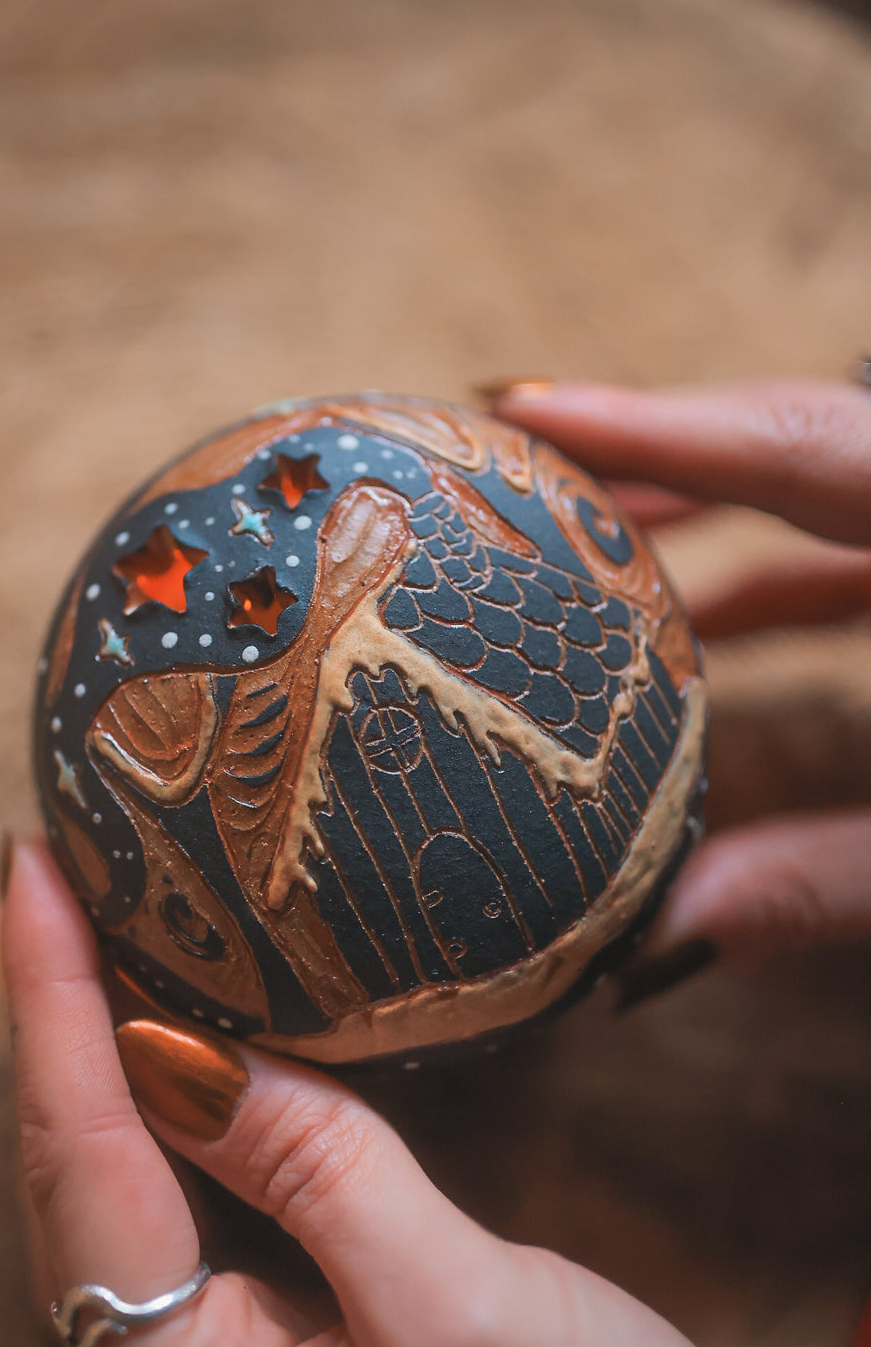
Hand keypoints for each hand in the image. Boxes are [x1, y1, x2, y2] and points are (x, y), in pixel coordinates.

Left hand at [1, 841, 822, 1346]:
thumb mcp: (465, 1319)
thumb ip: (318, 1172)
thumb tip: (180, 1043)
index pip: (86, 1163)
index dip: (51, 1003)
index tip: (36, 868)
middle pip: (86, 1181)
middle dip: (62, 1021)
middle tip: (66, 876)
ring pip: (141, 1198)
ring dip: (117, 1060)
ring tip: (112, 931)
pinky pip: (211, 1220)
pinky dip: (193, 1115)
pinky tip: (209, 1050)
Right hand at [488, 376, 870, 975]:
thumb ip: (823, 880)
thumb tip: (649, 942)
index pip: (799, 448)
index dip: (655, 423)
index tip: (514, 404)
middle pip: (794, 442)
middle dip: (655, 448)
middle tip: (510, 464)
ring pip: (822, 487)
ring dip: (707, 513)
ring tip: (573, 546)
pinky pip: (853, 536)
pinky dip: (769, 567)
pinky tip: (690, 625)